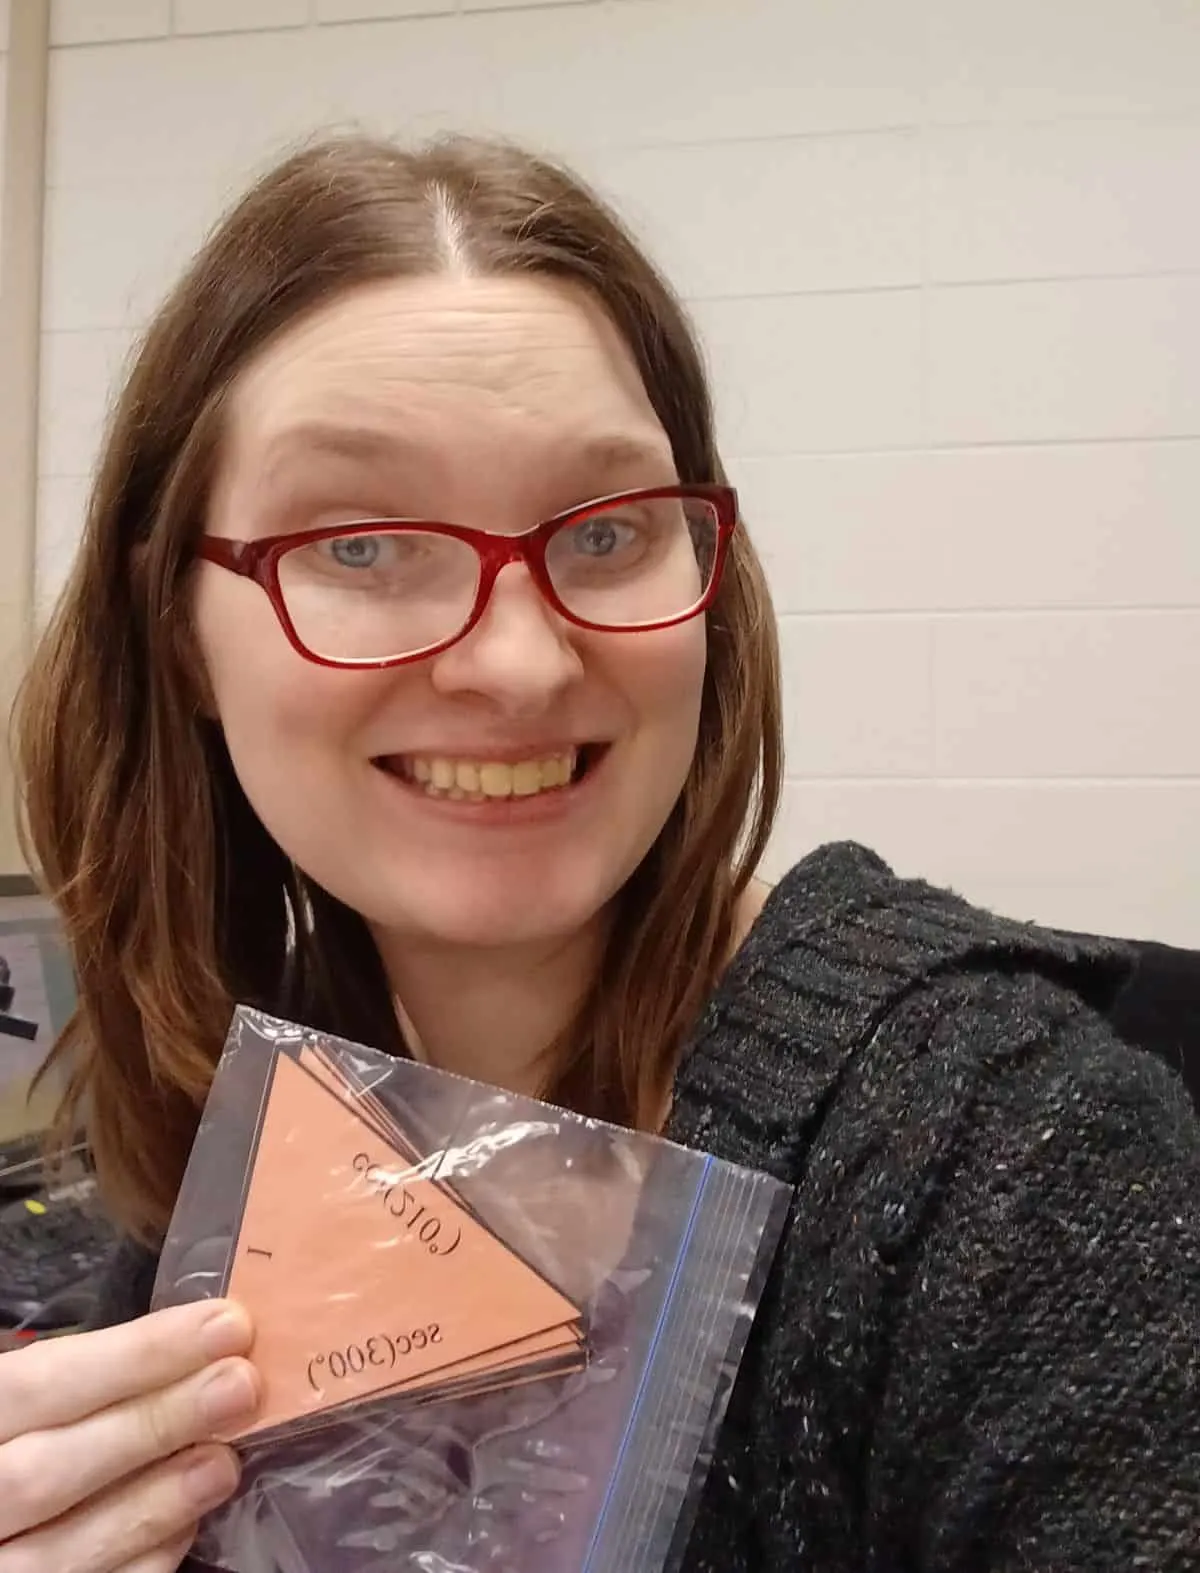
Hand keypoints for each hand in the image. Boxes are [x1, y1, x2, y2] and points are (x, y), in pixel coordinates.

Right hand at [0, 1299, 259, 1571]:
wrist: (7, 1519)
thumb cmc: (25, 1437)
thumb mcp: (31, 1402)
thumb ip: (89, 1381)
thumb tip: (201, 1345)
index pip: (39, 1383)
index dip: (134, 1356)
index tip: (225, 1326)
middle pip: (47, 1470)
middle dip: (153, 1424)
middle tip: (242, 1386)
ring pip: (62, 1552)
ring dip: (155, 1501)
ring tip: (225, 1461)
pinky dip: (145, 1557)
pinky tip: (191, 1520)